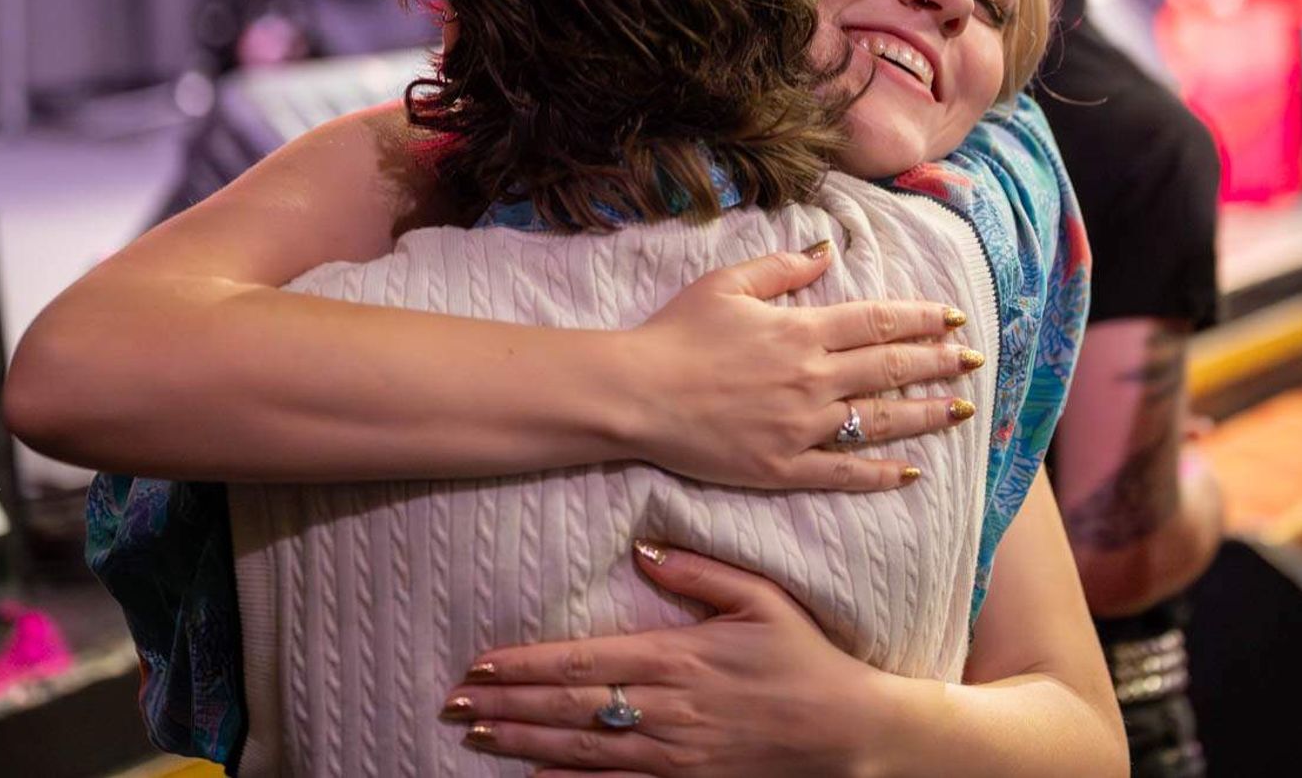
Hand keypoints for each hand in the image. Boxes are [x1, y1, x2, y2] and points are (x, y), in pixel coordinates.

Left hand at [442, 541, 887, 777]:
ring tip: (478, 734)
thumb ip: (699, 571)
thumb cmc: (803, 655)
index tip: (483, 662)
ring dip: (525, 740)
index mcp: (678, 656)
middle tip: (456, 702)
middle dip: (509, 702)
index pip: (585, 658)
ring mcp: (672, 752)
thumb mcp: (760, 596)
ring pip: (581, 747)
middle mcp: (666, 707)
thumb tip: (643, 549)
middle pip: (570, 704)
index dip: (528, 662)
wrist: (845, 728)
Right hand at [616, 244, 985, 491]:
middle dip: (938, 362)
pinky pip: (844, 473)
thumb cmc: (677, 333)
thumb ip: (782, 268)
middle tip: (973, 361)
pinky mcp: (783, 468)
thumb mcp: (728, 283)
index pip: (879, 322)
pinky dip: (881, 472)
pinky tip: (912, 470)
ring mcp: (802, 427)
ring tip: (960, 410)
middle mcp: (813, 378)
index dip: (922, 319)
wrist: (637, 394)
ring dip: (925, 413)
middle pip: (891, 368)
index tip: (953, 319)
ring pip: (879, 420)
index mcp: (803, 331)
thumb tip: (826, 253)